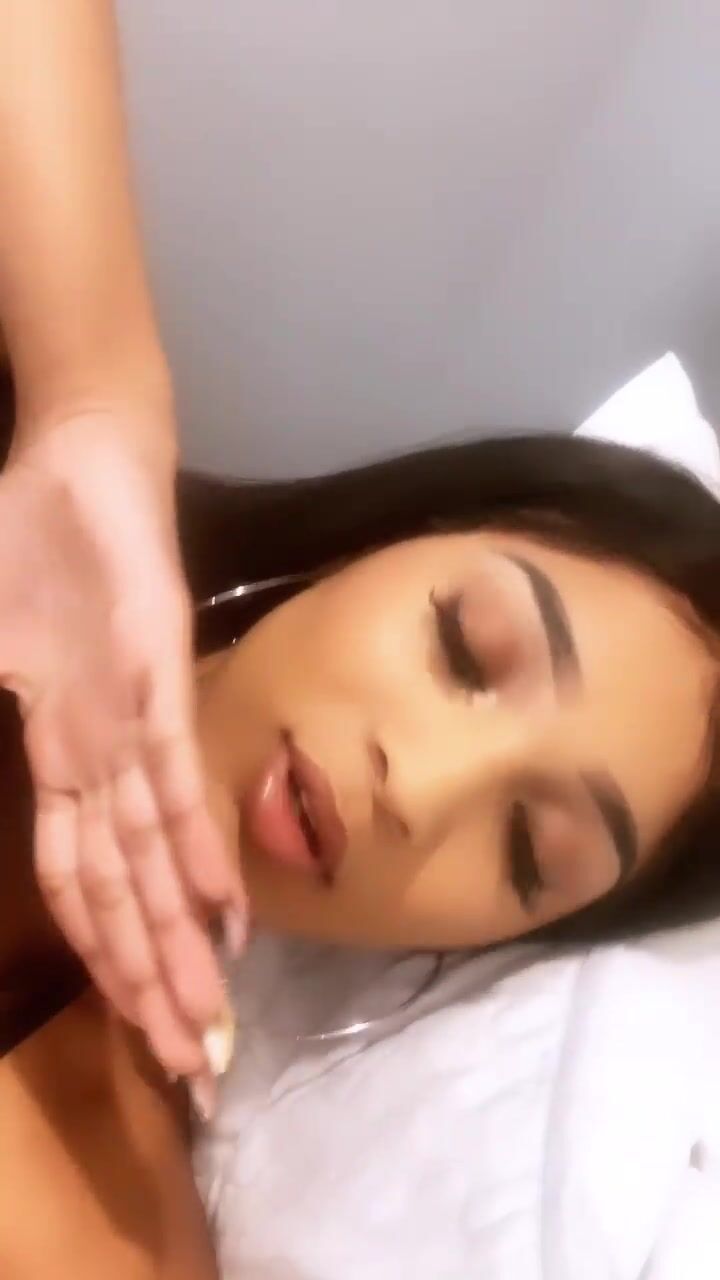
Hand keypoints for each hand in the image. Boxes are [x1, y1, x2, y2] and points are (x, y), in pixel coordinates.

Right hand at [0, 408, 244, 1077]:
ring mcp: (132, 724)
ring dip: (182, 944)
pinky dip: (196, 848)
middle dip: (158, 985)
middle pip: (131, 896)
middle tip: (195, 1074)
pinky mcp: (156, 678)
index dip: (114, 963)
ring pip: (155, 857)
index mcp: (61, 762)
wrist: (81, 464)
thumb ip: (0, 720)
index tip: (144, 1038)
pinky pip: (174, 777)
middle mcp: (106, 763)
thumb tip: (32, 801)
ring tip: (209, 1027)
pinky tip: (227, 917)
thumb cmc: (27, 551)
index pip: (89, 887)